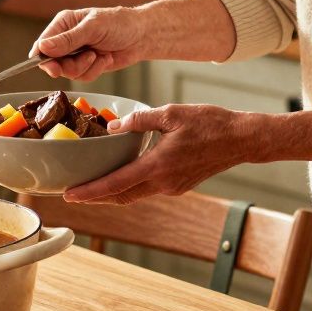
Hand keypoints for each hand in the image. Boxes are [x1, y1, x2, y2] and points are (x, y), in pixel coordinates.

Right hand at [33, 6, 149, 81]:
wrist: (141, 36)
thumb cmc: (119, 24)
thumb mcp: (93, 28)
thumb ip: (68, 39)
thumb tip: (43, 47)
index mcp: (63, 24)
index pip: (42, 44)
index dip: (43, 58)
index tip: (53, 67)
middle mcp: (66, 40)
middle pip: (52, 63)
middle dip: (70, 65)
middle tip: (87, 58)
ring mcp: (76, 54)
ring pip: (68, 73)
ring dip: (85, 67)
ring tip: (99, 55)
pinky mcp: (87, 66)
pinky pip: (82, 77)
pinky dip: (95, 71)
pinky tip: (106, 59)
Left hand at [63, 104, 257, 203]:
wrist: (242, 140)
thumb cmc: (210, 123)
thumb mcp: (171, 113)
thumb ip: (139, 120)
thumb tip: (112, 127)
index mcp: (158, 165)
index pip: (116, 184)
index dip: (90, 191)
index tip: (69, 195)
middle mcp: (163, 183)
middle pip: (120, 196)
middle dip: (94, 197)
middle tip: (72, 194)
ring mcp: (172, 188)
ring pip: (133, 196)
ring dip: (111, 194)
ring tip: (90, 188)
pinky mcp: (178, 186)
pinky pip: (146, 190)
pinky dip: (128, 187)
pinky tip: (120, 177)